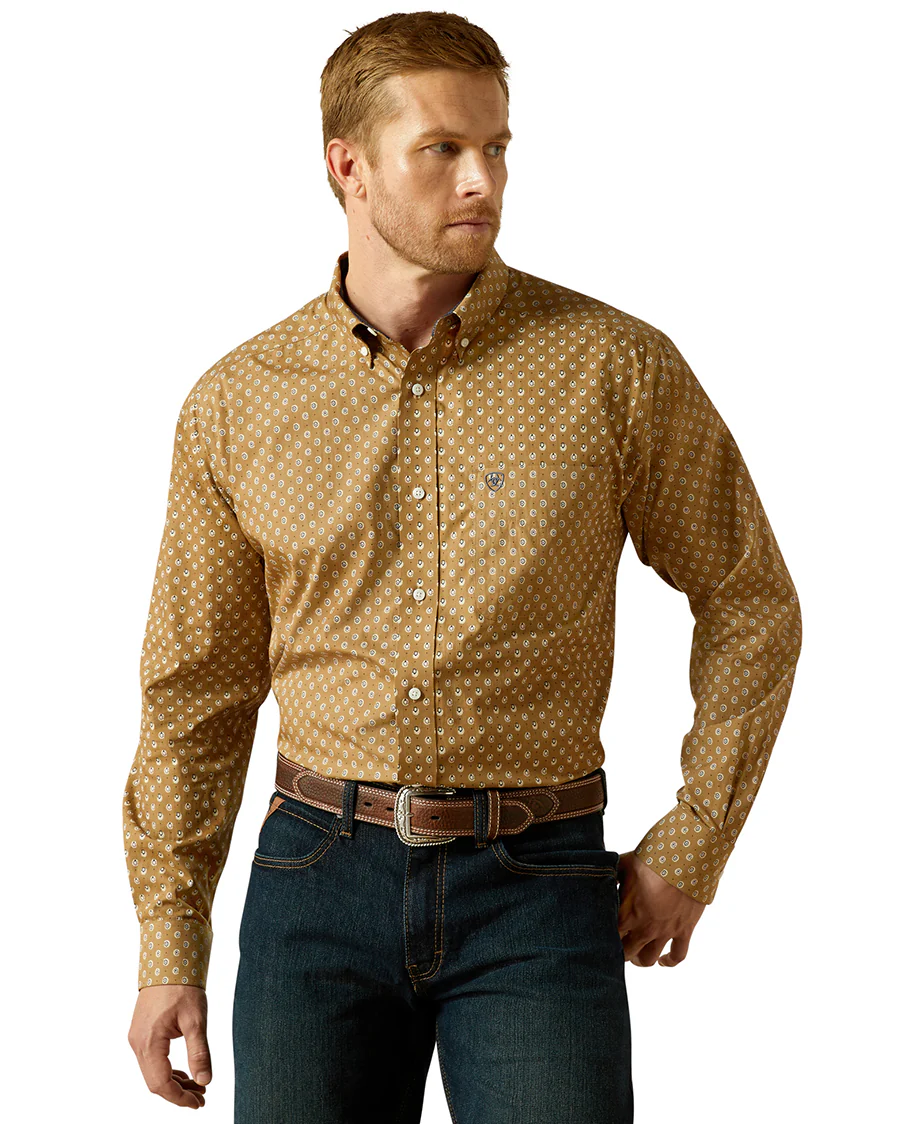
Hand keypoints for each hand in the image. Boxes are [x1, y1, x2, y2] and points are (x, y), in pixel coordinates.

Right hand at [127, 983, 210, 1108]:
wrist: (169, 960)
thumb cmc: (183, 986)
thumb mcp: (196, 1020)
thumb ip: (199, 1052)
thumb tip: (205, 1080)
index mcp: (149, 1042)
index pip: (161, 1084)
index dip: (179, 1098)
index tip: (199, 1102)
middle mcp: (138, 1043)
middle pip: (154, 1082)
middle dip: (178, 1093)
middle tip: (201, 1097)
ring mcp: (137, 1038)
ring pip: (152, 1072)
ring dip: (173, 1082)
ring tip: (197, 1086)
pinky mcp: (141, 1032)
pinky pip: (151, 1060)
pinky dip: (167, 1069)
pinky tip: (184, 1071)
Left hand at [615, 850, 705, 966]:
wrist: (686, 860)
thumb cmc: (652, 859)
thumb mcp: (623, 864)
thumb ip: (611, 876)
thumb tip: (600, 876)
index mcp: (626, 913)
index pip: (608, 938)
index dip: (604, 938)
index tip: (604, 935)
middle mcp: (644, 928)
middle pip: (626, 953)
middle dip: (621, 951)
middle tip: (620, 944)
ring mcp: (665, 931)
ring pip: (648, 959)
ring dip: (641, 959)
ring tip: (638, 953)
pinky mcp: (684, 930)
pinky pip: (678, 955)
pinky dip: (670, 961)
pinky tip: (663, 960)